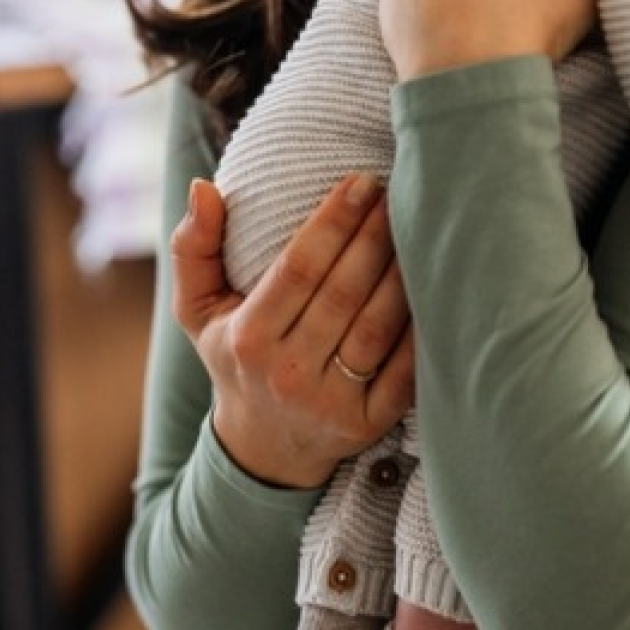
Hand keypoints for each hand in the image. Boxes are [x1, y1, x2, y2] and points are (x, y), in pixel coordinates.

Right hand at [171, 173, 414, 487]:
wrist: (265, 447)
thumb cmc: (235, 356)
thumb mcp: (198, 310)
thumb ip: (194, 247)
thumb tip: (203, 187)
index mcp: (248, 338)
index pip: (297, 268)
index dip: (333, 222)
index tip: (361, 181)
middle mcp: (288, 373)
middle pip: (344, 292)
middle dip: (375, 236)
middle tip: (399, 192)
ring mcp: (330, 403)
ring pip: (378, 326)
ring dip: (403, 273)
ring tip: (421, 227)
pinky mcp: (368, 423)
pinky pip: (404, 367)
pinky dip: (421, 325)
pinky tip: (435, 285)